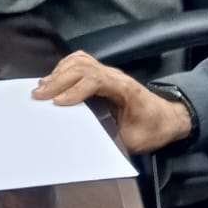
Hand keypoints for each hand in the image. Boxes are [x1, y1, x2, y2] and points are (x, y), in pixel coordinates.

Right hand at [32, 51, 193, 154]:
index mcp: (125, 90)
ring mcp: (109, 72)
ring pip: (80, 61)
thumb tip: (87, 147)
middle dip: (58, 80)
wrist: (169, 117)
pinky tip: (53, 78)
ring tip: (41, 87)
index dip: (75, 90)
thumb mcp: (135, 141)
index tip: (58, 103)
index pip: (96, 80)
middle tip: (38, 95)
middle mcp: (115, 76)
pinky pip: (81, 61)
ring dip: (58, 72)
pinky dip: (64, 67)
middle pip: (83, 67)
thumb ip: (112, 140)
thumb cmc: (153, 128)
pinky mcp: (103, 73)